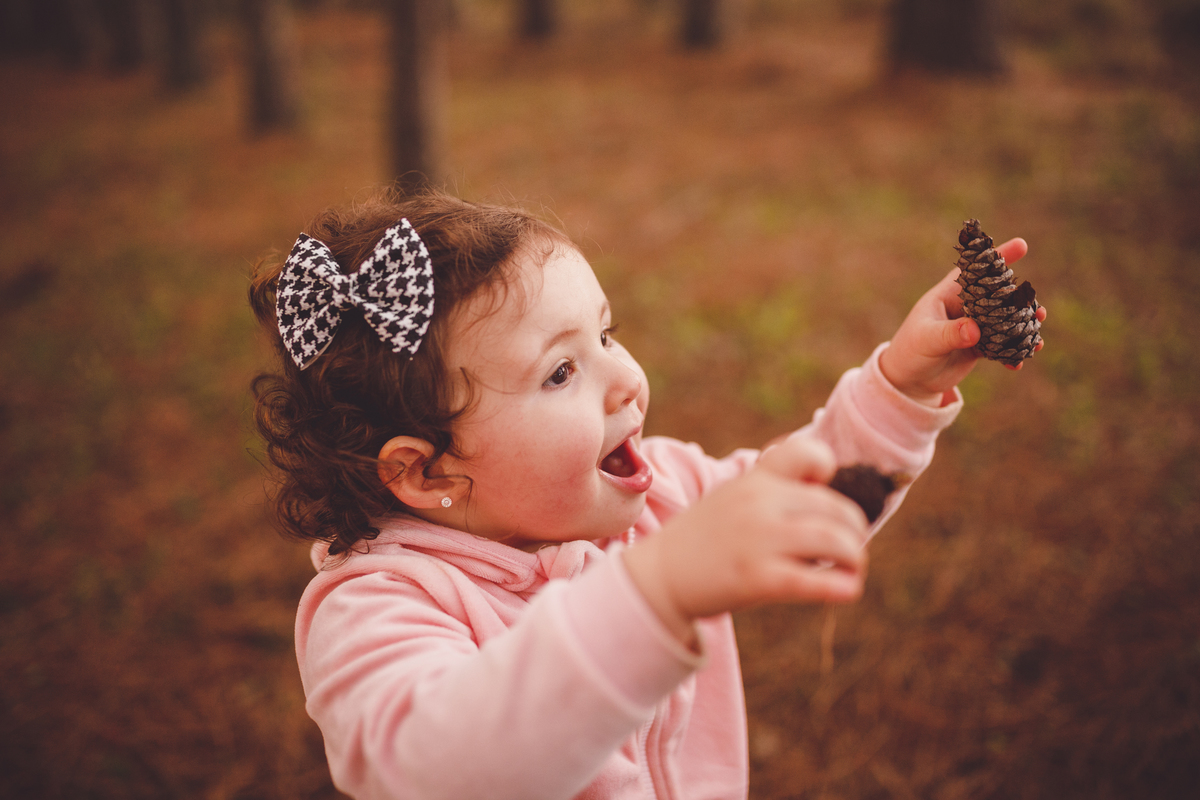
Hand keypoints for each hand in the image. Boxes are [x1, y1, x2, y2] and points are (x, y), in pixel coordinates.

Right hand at [622, 437, 868, 645]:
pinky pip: (815, 581)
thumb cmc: (705, 540)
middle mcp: (760, 503)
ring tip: (853, 570)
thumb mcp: (734, 498)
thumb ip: (775, 492)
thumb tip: (830, 501)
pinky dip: (842, 587)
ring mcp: (759, 540)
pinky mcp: (758, 578)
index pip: (809, 454)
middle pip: (836, 508)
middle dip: (854, 531)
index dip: (828, 471)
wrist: (660, 576)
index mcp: (755, 480)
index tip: (824, 494)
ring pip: (835, 541)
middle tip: (852, 549)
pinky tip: (848, 591)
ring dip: (855, 557)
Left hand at [880, 238, 1046, 404]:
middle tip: (1039, 310)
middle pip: (998, 296)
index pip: (974, 270)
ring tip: (1037, 337)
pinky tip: (1018, 362)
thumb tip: (975, 330)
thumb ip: (950, 334)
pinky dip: (1012, 352)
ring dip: (1022, 327)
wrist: (908, 379)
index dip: (997, 256)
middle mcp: (964, 308)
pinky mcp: (977, 347)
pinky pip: (1001, 346)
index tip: (1022, 245)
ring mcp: (973, 327)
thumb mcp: (927, 340)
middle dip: (1021, 301)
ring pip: (1004, 321)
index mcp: (948, 295)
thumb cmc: (910, 351)